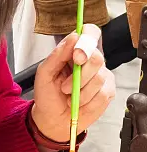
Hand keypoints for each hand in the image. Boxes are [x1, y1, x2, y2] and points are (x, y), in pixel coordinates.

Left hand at [32, 24, 115, 142]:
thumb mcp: (44, 74)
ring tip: (68, 96)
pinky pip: (102, 94)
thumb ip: (57, 55)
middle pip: (96, 57)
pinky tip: (78, 103)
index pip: (90, 33)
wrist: (52, 118)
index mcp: (73, 51)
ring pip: (99, 78)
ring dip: (79, 91)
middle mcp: (89, 61)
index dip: (87, 40)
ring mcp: (101, 75)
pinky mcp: (107, 91)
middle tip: (64, 86)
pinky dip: (86, 101)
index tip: (77, 55)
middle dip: (80, 74)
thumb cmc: (47, 95)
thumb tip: (72, 38)